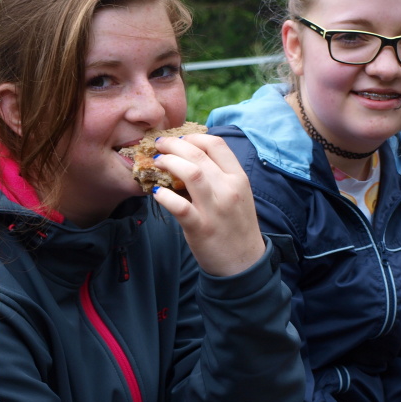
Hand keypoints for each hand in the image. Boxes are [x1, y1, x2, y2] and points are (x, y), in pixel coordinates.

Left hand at [151, 132, 264, 275]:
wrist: (244, 263)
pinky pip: (180, 207)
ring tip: (157, 162)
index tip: (179, 139)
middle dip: (174, 145)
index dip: (193, 137)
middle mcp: (228, 189)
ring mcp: (215, 209)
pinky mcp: (201, 228)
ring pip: (191, 173)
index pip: (216, 145)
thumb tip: (190, 159)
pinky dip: (165, 197)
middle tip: (159, 145)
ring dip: (169, 163)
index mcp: (238, 178)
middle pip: (198, 155)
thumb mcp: (237, 195)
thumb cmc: (236, 227)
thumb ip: (219, 177)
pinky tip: (156, 193)